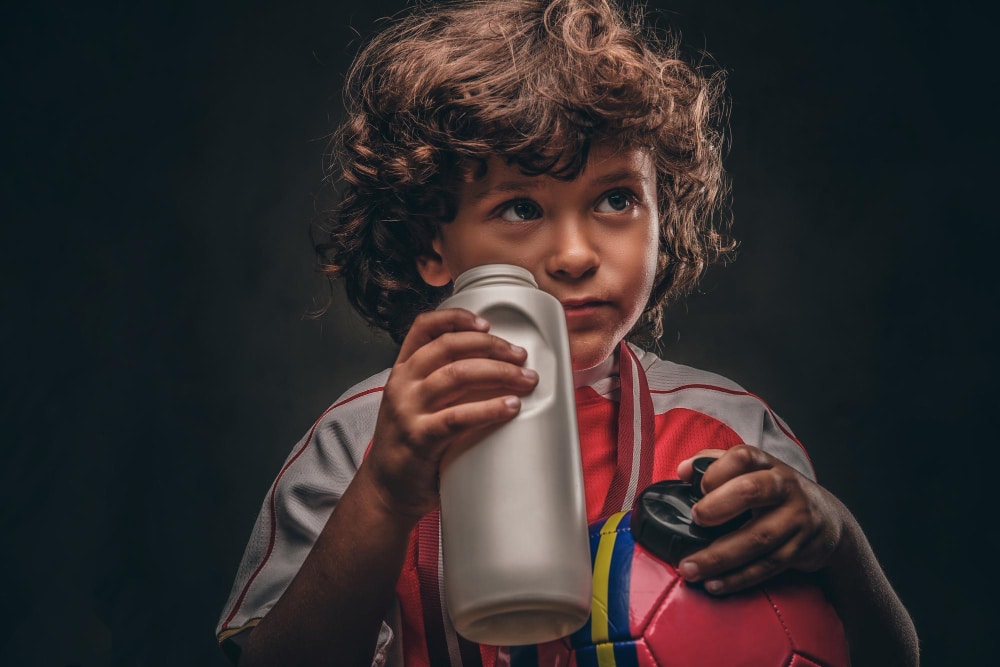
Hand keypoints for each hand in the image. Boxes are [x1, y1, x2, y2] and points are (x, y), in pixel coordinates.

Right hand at [361, 308, 537, 520]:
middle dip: (491, 346)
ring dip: (499, 373)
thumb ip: (442, 384)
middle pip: (449, 346)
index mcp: (402, 370)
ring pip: (458, 375)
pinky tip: (511, 407)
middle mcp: (402, 384)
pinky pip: (459, 417)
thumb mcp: (416, 403)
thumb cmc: (411, 444)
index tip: (487, 323)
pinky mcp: (420, 438)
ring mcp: (408, 410)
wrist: (386, 489)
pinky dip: (490, 409)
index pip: (424, 327)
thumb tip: (498, 368)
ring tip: (526, 380)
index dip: (456, 318)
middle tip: (520, 356)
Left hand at [674, 445, 847, 594]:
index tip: (697, 486)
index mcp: (768, 465)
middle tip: (696, 519)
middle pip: (751, 491)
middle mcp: (785, 488)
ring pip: (757, 538)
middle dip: (718, 506)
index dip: (717, 470)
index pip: (743, 457)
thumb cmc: (777, 493)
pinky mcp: (800, 550)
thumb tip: (683, 470)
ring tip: (690, 568)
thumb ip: (717, 464)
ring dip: (720, 556)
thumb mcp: (755, 471)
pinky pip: (766, 566)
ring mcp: (795, 520)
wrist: (830, 520)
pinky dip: (738, 578)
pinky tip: (714, 584)